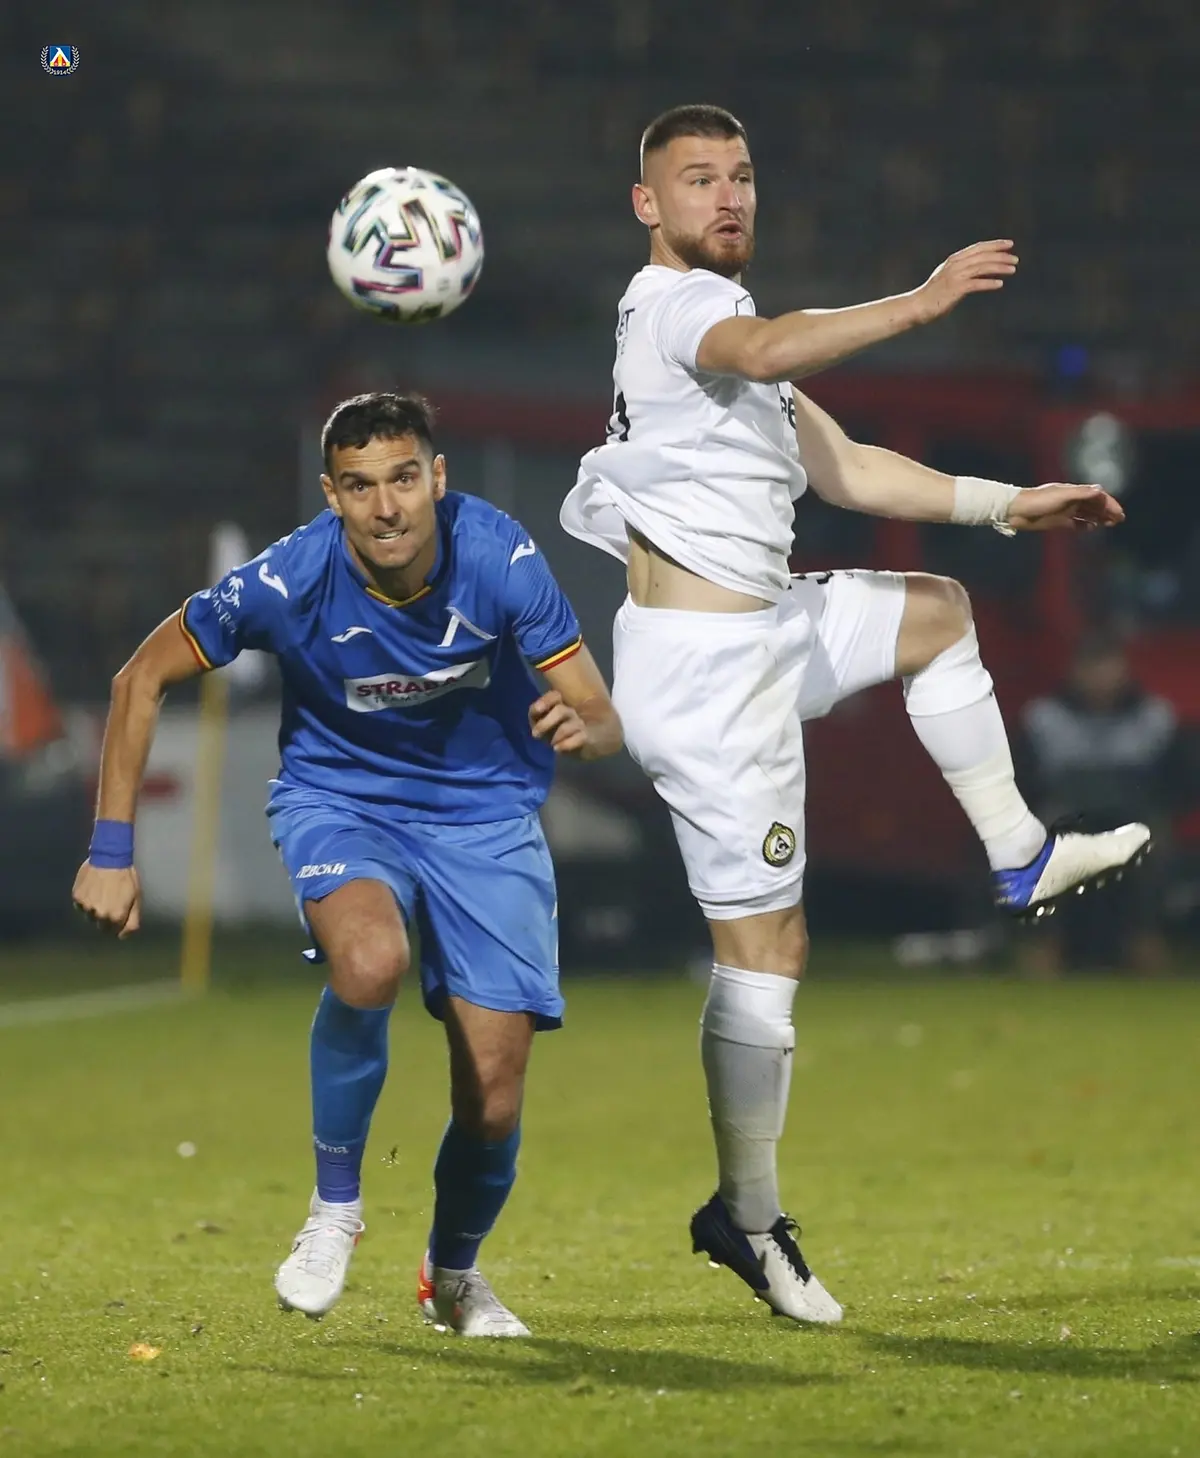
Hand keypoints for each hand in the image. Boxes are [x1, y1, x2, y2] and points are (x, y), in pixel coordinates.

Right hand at [72, 861, 141, 936]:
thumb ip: (132, 921)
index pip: (114, 932)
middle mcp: (99, 915)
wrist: (110, 857)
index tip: (120, 911)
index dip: (118, 923)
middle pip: (100, 926)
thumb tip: (122, 937)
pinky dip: (86, 901)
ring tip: (102, 894)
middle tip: (111, 902)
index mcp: (116, 916)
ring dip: (95, 909)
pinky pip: (80, 906)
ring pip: (89, 916)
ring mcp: (86, 906)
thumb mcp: (136, 899)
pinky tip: (93, 889)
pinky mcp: (77, 897)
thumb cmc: (127, 878)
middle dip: (106, 918)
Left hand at [529, 690, 589, 756]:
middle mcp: (571, 711)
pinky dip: (565, 745)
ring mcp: (580, 724)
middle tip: (535, 735)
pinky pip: (578, 739)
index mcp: (561, 703)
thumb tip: (535, 720)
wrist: (581, 744)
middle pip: (560, 711)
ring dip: (555, 737)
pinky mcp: (587, 737)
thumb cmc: (555, 731)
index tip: (537, 710)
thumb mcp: (543, 723)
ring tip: (551, 745)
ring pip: (566, 728)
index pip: (554, 696)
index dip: (545, 701)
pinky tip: (557, 749)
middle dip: (545, 724)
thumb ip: (536, 716)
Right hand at [913, 240, 1018, 322]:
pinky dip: (989, 283)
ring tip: (1012, 269)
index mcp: (954, 260)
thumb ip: (961, 271)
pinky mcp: (955, 289)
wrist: (917, 306)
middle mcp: (955, 265)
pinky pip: (976, 284)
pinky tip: (999, 284)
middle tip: (1015, 259)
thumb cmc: (933, 295)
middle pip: (983, 256)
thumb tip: (977, 272)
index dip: (994, 244)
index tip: (1009, 244)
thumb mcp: (947, 277)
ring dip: (999, 267)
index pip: (978, 248)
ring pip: (982, 267)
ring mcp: (955, 276)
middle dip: (1001, 256)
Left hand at [1007, 483, 1124, 532]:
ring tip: (1110, 524)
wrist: (1016, 511)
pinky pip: (1075, 523)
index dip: (1109, 503)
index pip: (1097, 496)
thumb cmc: (1038, 501)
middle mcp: (1071, 500)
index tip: (1119, 513)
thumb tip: (1100, 490)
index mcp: (1073, 492)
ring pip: (1087, 513)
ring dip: (1099, 517)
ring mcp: (1064, 510)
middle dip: (1107, 511)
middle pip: (1094, 504)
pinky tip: (1091, 528)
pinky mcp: (1057, 521)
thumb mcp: (1061, 495)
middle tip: (1119, 520)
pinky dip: (1084, 525)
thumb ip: (1080, 493)